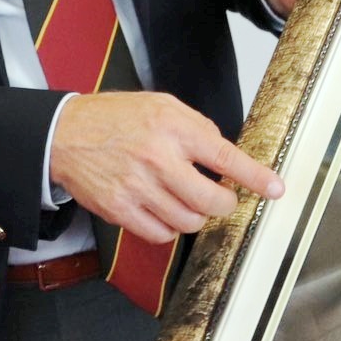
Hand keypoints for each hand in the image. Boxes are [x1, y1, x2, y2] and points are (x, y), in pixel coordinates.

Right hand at [50, 92, 283, 243]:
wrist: (64, 134)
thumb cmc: (115, 118)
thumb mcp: (162, 105)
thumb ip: (197, 127)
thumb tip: (226, 155)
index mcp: (173, 128)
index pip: (225, 157)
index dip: (255, 177)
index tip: (275, 189)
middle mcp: (158, 160)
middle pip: (211, 201)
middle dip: (225, 203)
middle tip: (222, 196)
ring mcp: (138, 189)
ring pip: (188, 223)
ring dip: (197, 216)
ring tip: (187, 200)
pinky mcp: (120, 211)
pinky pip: (161, 235)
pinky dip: (170, 228)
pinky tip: (164, 210)